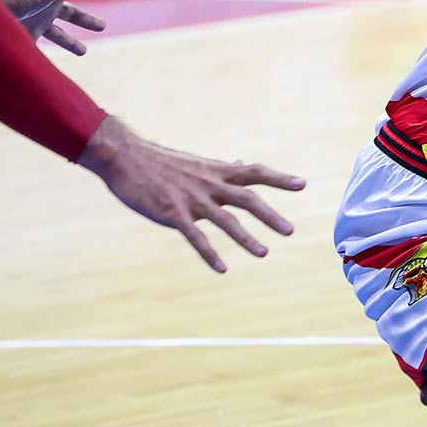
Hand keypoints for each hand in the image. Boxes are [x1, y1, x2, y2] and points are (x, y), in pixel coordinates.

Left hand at [0, 0, 118, 54]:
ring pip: (58, 35)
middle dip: (87, 20)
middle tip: (103, 27)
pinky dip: (47, 58)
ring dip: (71, 43)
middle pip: (72, 14)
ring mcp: (36, 23)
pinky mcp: (26, 38)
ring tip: (83, 52)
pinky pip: (40, 50)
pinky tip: (50, 69)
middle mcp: (47, 7)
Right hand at [77, 116, 303, 272]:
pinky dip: (210, 254)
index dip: (279, 178)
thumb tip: (240, 163)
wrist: (124, 157)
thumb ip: (220, 168)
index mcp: (216, 172)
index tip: (302, 184)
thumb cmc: (160, 160)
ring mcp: (192, 200)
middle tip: (290, 231)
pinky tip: (223, 269)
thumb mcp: (197, 163)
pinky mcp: (172, 214)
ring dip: (246, 238)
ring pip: (226, 221)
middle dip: (270, 215)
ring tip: (264, 253)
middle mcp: (209, 185)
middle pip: (248, 200)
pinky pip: (196, 237)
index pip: (254, 172)